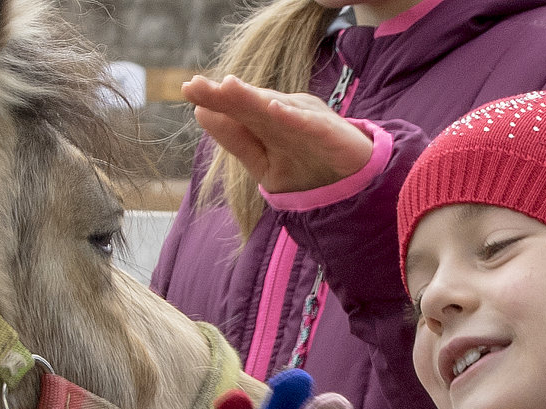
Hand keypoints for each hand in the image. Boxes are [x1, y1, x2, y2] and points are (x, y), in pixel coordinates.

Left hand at [182, 74, 373, 193]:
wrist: (356, 186)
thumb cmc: (308, 168)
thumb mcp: (263, 162)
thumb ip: (235, 139)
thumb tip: (200, 113)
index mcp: (267, 123)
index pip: (237, 109)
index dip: (214, 98)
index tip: (189, 88)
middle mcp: (285, 116)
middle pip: (252, 103)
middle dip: (226, 94)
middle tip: (197, 84)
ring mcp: (308, 123)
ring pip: (277, 108)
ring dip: (253, 97)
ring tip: (228, 87)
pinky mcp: (330, 134)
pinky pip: (310, 124)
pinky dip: (293, 116)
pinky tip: (274, 109)